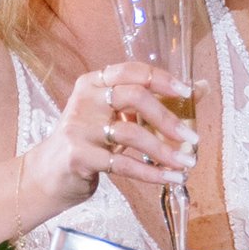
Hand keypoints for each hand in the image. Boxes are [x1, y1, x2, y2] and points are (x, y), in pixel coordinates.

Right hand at [20, 59, 196, 223]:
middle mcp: (85, 100)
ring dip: (164, 151)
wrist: (48, 175)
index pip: (132, 71)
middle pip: (134, 97)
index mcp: (94, 83)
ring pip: (130, 133)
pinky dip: (151, 172)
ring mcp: (79, 127)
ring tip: (186, 163)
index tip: (188, 93)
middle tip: (192, 138)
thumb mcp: (116, 117)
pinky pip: (122, 163)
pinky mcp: (78, 156)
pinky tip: (170, 178)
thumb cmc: (89, 142)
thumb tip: (201, 88)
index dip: (163, 80)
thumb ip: (153, 102)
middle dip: (168, 118)